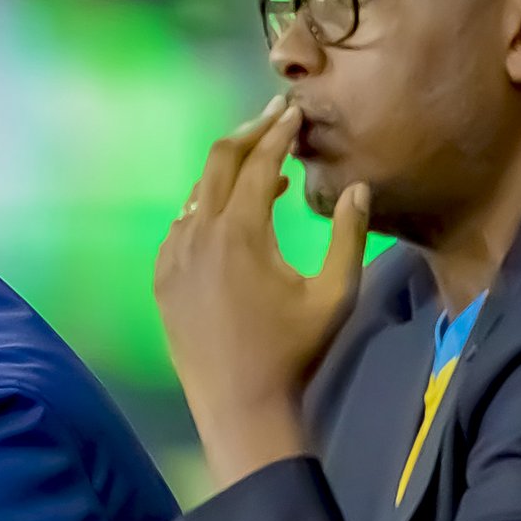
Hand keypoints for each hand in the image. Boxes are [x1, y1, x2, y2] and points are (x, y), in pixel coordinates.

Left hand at [156, 95, 369, 489]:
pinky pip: (181, 226)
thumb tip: (357, 187)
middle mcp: (198, 235)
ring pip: (196, 194)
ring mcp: (174, 257)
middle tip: (275, 120)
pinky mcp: (163, 279)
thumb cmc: (294, 351)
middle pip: (217, 163)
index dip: (279, 132)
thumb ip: (348, 235)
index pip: (258, 163)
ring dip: (227, 173)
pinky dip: (205, 209)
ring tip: (262, 169)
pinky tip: (228, 218)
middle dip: (247, 134)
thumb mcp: (334, 293)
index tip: (296, 113)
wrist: (241, 407)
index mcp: (240, 232)